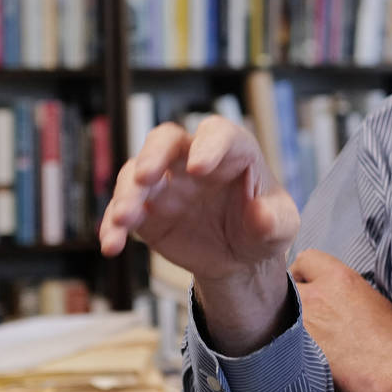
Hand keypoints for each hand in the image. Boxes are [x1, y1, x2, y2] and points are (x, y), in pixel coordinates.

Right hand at [101, 118, 299, 352]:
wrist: (240, 257)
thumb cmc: (264, 227)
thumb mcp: (281, 227)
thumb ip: (274, 220)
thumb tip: (260, 215)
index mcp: (232, 150)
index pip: (217, 134)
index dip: (208, 146)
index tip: (199, 168)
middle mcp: (192, 158)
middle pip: (165, 140)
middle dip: (152, 155)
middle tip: (145, 177)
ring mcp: (165, 183)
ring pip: (136, 174)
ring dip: (126, 193)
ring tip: (124, 219)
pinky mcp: (146, 211)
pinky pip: (123, 211)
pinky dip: (113, 225)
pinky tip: (111, 244)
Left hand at [291, 249, 391, 391]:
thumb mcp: (372, 299)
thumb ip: (343, 290)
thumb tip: (330, 296)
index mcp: (339, 278)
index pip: (306, 258)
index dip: (303, 272)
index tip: (306, 284)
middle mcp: (316, 296)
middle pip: (285, 284)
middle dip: (289, 295)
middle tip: (298, 311)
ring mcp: (304, 324)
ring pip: (279, 314)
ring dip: (285, 321)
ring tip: (298, 334)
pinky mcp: (297, 352)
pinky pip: (280, 340)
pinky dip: (286, 345)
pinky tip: (299, 354)